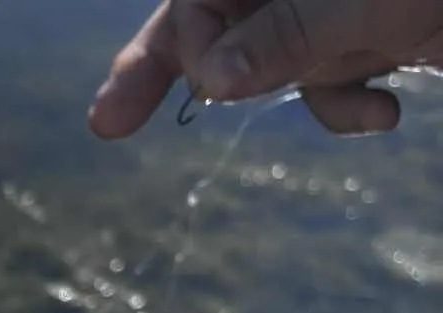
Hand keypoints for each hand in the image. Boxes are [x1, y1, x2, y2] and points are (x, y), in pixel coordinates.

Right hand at [89, 0, 442, 138]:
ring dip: (304, 87)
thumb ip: (285, 33)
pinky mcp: (384, 21)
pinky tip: (384, 110)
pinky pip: (334, 68)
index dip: (172, 39)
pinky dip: (348, 99)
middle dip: (190, 66)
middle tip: (110, 120)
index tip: (142, 102)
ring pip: (279, 48)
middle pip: (226, 10)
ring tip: (358, 101)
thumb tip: (208, 79)